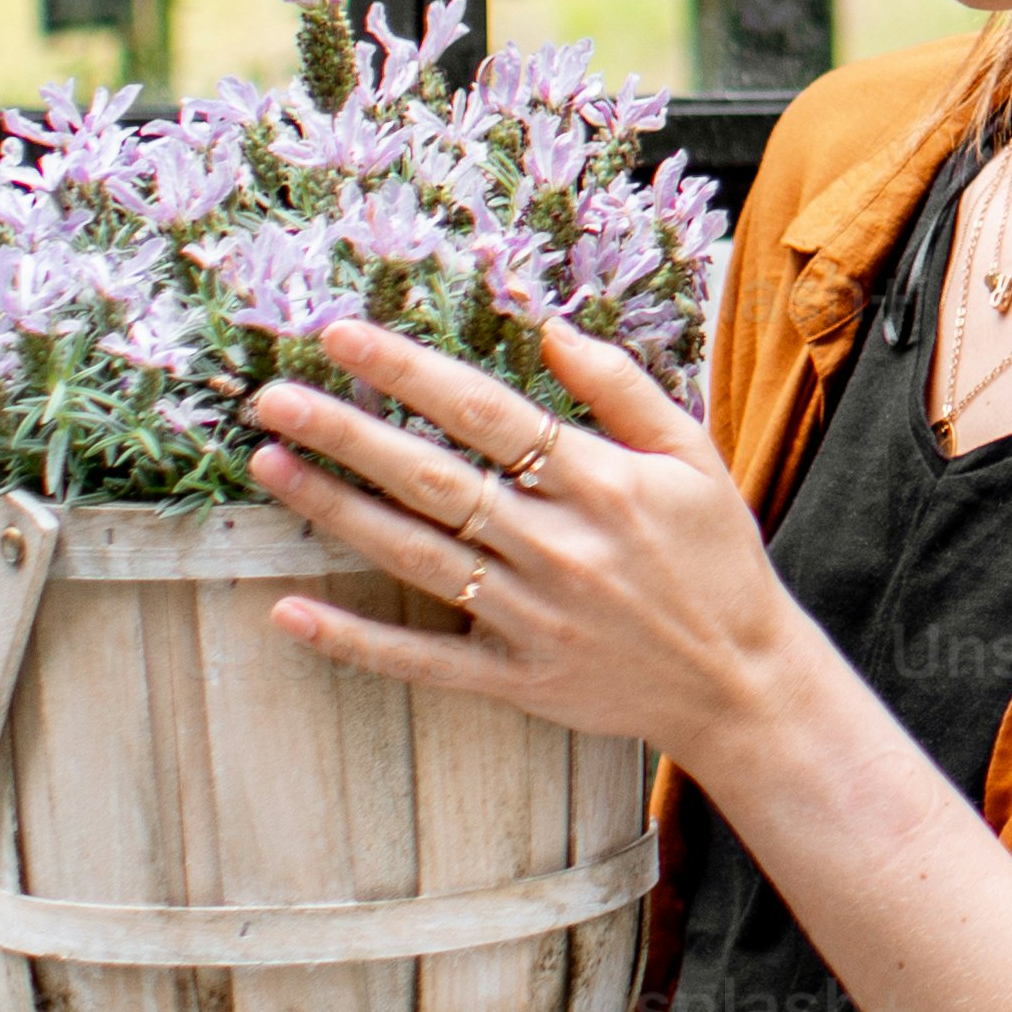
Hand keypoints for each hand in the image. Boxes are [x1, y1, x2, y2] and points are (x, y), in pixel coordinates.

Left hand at [243, 316, 802, 775]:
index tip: (342, 335)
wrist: (741, 683)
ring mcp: (529, 618)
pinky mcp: (514, 679)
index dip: (409, 369)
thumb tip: (551, 327)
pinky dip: (354, 638)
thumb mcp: (694, 458)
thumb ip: (623, 389)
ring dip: (335, 510)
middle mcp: (555, 546)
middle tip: (272, 397)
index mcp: (599, 483)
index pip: (484, 412)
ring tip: (270, 466)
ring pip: (414, 554)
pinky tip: (289, 611)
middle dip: (345, 432)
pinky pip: (421, 658)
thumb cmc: (717, 559)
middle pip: (431, 478)